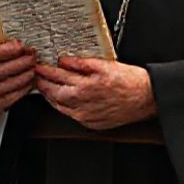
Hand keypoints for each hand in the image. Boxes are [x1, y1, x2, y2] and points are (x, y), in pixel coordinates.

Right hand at [0, 41, 36, 118]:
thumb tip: (19, 45)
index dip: (4, 51)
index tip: (20, 46)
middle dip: (17, 63)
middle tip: (31, 57)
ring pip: (5, 85)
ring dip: (22, 76)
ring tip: (32, 68)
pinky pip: (10, 97)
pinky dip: (22, 88)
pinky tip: (29, 81)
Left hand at [35, 56, 154, 129]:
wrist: (147, 98)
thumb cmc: (130, 81)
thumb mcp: (105, 65)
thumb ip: (81, 63)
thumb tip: (64, 60)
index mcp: (84, 87)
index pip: (57, 77)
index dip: (45, 71)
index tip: (39, 66)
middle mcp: (83, 104)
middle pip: (54, 94)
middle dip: (43, 84)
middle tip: (37, 77)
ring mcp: (86, 116)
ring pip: (60, 107)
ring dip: (51, 97)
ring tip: (46, 88)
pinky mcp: (92, 123)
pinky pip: (71, 115)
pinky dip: (64, 107)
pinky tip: (63, 101)